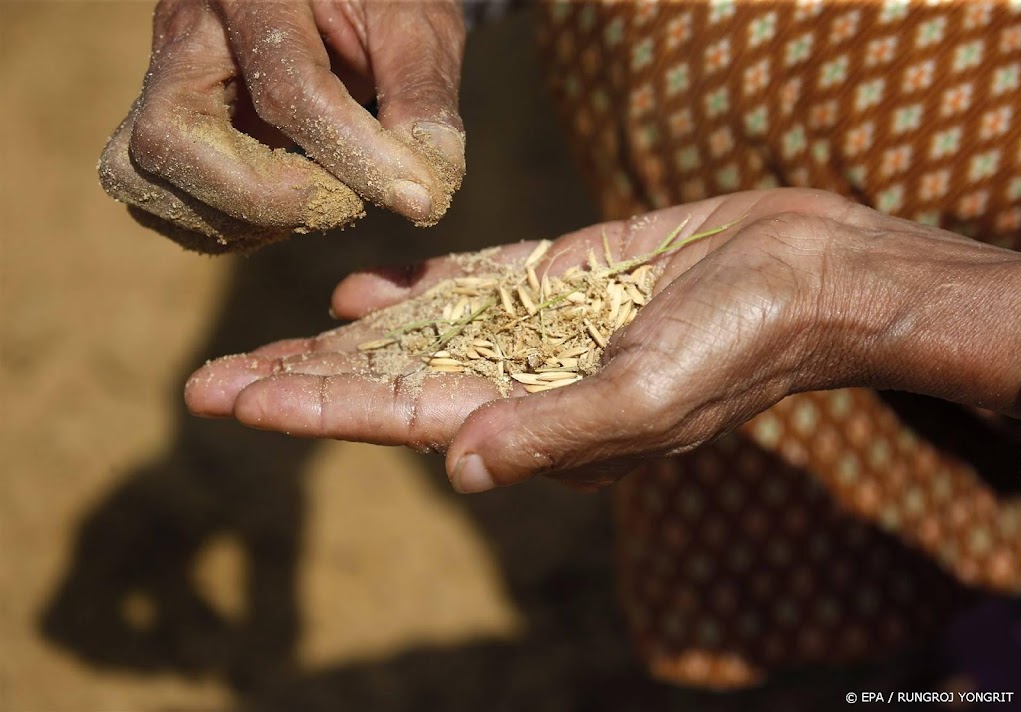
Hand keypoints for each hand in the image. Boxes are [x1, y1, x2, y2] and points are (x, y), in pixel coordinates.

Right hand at [99, 0, 465, 251]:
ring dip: (244, 220)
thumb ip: (423, 98)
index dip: (357, 157)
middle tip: (349, 203)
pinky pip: (156, 199)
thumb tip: (428, 192)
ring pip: (144, 175)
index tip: (421, 199)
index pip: (286, 87)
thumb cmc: (380, 2)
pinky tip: (288, 209)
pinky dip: (225, 226)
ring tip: (324, 201)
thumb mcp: (416, 27)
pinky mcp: (163, 127)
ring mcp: (160, 80)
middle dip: (270, 197)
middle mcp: (185, 31)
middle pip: (172, 138)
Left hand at [185, 189, 1020, 490]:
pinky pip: (473, 290)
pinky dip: (416, 292)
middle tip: (211, 377)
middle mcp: (524, 380)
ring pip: (418, 337)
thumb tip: (463, 468)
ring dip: (346, 339)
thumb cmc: (743, 344)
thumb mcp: (653, 399)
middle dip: (305, 378)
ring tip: (272, 338)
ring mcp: (538, 328)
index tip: (231, 396)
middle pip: (390, 382)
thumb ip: (558, 432)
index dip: (312, 405)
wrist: (807, 275)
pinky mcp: (561, 280)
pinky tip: (363, 291)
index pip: (398, 416)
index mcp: (537, 418)